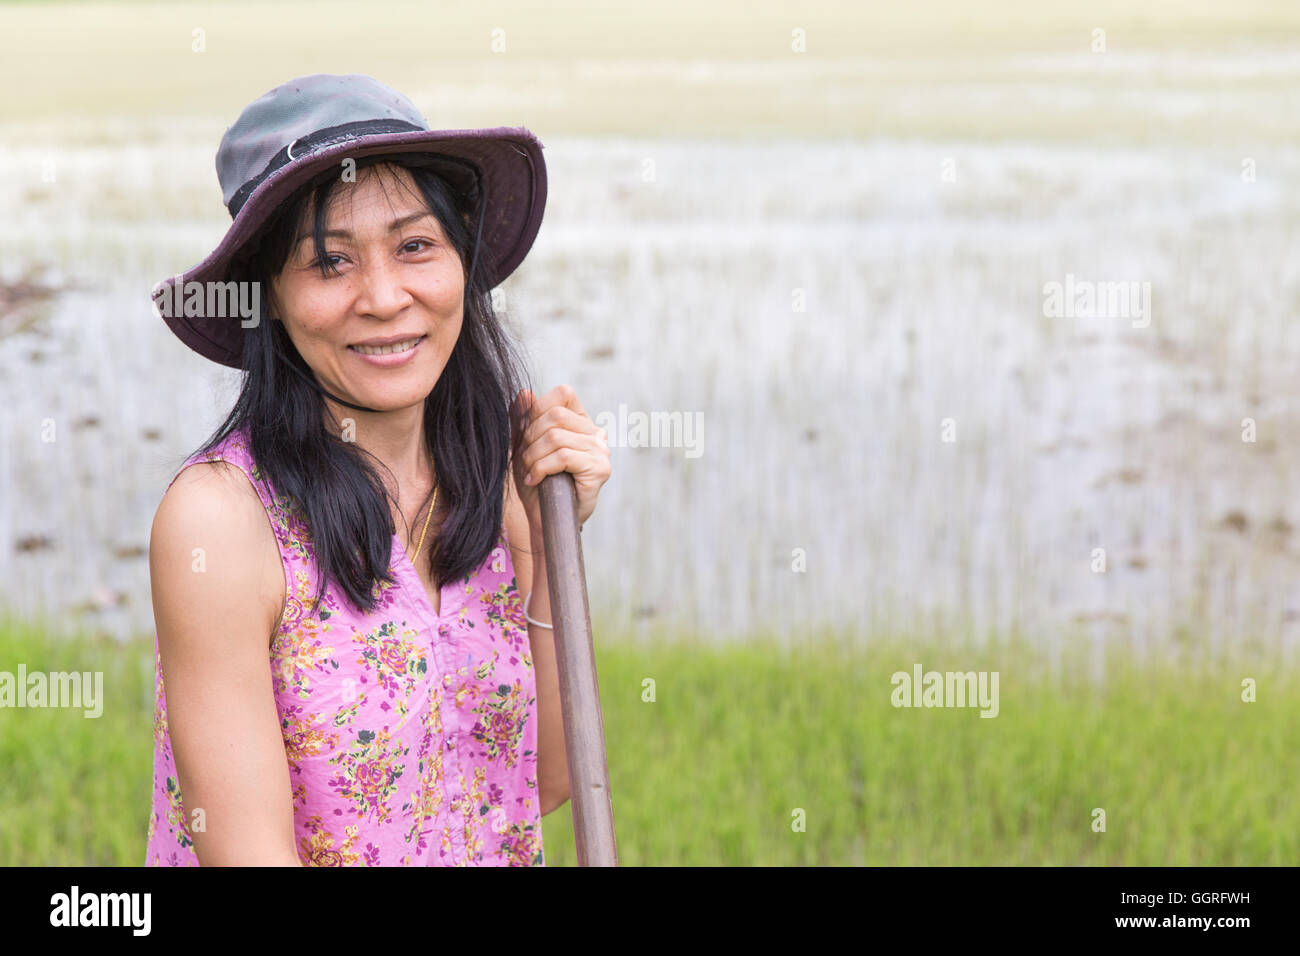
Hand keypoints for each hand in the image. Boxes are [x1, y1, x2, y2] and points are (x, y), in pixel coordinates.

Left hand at [510, 384, 610, 541]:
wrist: (543, 520)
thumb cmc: (535, 483)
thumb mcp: (524, 447)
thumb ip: (524, 420)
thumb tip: (524, 393)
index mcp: (581, 423)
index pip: (564, 395)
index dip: (539, 408)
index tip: (525, 433)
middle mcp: (595, 433)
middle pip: (555, 416)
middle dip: (530, 437)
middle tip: (523, 458)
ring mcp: (600, 451)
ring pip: (556, 437)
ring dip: (533, 456)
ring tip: (529, 472)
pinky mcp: (599, 470)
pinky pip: (563, 457)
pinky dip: (542, 467)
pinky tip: (535, 480)